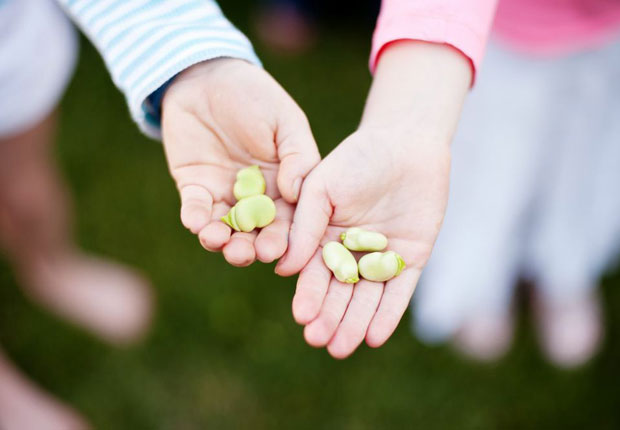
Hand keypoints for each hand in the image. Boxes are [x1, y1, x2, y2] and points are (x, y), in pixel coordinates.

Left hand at [161, 58, 319, 265]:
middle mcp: (255, 197)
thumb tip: (295, 194)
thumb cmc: (257, 95)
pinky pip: (195, 209)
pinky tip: (197, 223)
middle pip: (254, 232)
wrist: (209, 77)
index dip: (282, 238)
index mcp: (283, 186)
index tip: (277, 252)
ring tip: (218, 241)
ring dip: (220, 240)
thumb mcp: (286, 121)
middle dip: (249, 247)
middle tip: (245, 254)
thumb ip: (298, 157)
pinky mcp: (195, 187)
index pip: (286, 220)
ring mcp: (224, 195)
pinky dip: (195, 218)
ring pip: (224, 228)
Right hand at [276, 41, 471, 357]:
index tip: (301, 317)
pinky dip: (387, 314)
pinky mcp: (410, 258)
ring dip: (354, 323)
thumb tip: (284, 270)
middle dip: (329, 316)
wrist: (406, 143)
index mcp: (325, 235)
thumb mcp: (322, 186)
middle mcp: (351, 251)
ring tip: (341, 349)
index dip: (308, 295)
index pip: (314, 272)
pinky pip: (398, 291)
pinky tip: (374, 337)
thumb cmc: (357, 158)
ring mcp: (381, 256)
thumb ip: (305, 226)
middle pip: (339, 291)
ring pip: (366, 297)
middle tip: (319, 341)